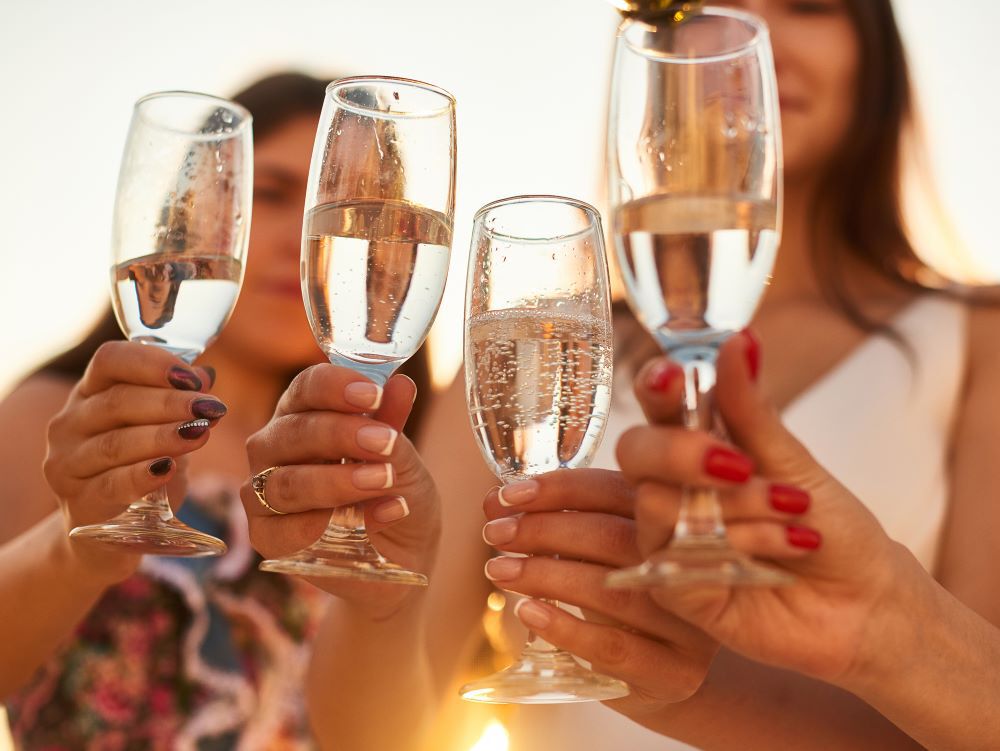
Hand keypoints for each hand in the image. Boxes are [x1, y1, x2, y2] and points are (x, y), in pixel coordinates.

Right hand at [43, 341, 220, 579]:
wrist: (109, 534)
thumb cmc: (141, 469)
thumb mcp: (164, 431)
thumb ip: (181, 405)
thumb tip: (206, 376)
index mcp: (89, 394)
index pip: (110, 360)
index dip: (152, 363)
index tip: (194, 378)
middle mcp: (69, 424)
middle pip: (118, 402)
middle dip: (170, 402)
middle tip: (211, 407)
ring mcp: (66, 464)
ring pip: (115, 443)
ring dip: (162, 436)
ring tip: (200, 433)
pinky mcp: (78, 504)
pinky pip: (111, 484)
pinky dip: (142, 474)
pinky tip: (169, 467)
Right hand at [241, 364, 440, 617]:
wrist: (404, 553)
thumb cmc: (396, 491)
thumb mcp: (404, 456)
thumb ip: (393, 423)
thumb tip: (400, 385)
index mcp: (305, 412)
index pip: (307, 388)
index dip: (335, 387)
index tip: (373, 395)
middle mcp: (275, 446)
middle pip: (293, 431)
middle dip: (341, 434)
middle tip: (385, 443)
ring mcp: (264, 492)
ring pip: (286, 482)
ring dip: (337, 481)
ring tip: (383, 481)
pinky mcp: (267, 536)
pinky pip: (283, 529)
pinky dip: (326, 524)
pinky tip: (369, 519)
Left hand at [481, 469, 717, 715]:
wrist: (662, 678)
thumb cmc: (623, 606)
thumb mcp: (599, 558)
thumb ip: (559, 525)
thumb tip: (496, 505)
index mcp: (671, 523)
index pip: (614, 491)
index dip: (558, 489)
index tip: (508, 497)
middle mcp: (689, 567)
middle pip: (612, 536)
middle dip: (543, 530)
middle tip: (496, 534)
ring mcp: (688, 623)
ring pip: (610, 590)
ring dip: (545, 575)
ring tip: (499, 571)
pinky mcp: (676, 673)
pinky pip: (614, 647)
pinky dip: (565, 628)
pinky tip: (528, 613)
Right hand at [620, 332, 919, 688]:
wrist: (866, 603)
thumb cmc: (832, 528)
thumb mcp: (795, 462)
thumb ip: (752, 409)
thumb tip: (739, 339)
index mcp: (697, 447)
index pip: (656, 407)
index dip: (654, 387)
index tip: (673, 374)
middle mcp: (673, 490)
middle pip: (634, 452)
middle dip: (680, 450)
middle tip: (737, 461)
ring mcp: (668, 538)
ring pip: (659, 503)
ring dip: (735, 503)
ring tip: (793, 510)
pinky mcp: (673, 587)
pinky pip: (679, 554)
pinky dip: (743, 542)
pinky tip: (789, 546)